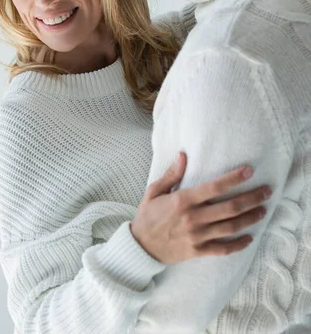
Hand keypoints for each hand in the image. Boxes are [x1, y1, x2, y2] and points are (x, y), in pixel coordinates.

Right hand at [130, 153, 270, 263]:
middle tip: (266, 191)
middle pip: (229, 208)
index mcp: (182, 200)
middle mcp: (192, 218)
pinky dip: (238, 244)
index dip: (233, 179)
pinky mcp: (198, 251)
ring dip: (249, 218)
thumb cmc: (147, 216)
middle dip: (251, 198)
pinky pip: (223, 249)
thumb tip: (183, 155)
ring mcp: (197, 236)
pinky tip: (249, 238)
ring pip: (230, 227)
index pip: (213, 187)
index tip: (249, 171)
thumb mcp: (154, 191)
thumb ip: (171, 174)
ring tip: (262, 210)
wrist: (140, 247)